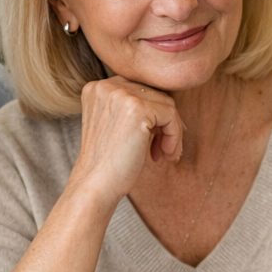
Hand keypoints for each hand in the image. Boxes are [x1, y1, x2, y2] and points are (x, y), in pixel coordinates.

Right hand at [68, 77, 183, 207]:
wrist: (96, 186)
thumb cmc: (109, 163)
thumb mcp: (116, 126)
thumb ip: (133, 107)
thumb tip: (169, 101)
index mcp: (98, 88)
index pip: (140, 90)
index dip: (153, 115)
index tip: (154, 140)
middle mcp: (106, 85)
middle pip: (155, 94)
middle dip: (164, 123)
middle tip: (164, 150)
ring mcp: (120, 94)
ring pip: (166, 104)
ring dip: (172, 131)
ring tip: (166, 154)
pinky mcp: (136, 108)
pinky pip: (171, 115)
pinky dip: (175, 136)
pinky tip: (165, 155)